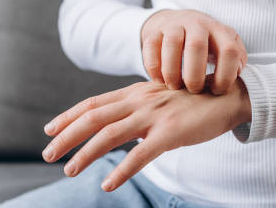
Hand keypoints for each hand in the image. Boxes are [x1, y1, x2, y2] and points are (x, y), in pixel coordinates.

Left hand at [41, 79, 250, 191]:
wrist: (228, 95)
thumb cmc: (193, 99)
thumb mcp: (160, 98)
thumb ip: (137, 108)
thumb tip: (115, 125)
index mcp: (136, 92)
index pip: (94, 102)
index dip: (68, 116)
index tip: (49, 129)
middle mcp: (140, 100)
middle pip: (94, 117)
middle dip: (66, 136)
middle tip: (47, 154)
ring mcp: (155, 115)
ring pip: (110, 134)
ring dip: (86, 153)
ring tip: (69, 170)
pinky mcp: (171, 132)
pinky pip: (141, 154)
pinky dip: (122, 170)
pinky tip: (108, 184)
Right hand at [141, 9, 247, 94]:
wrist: (179, 21)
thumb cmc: (207, 43)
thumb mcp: (226, 47)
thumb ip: (236, 60)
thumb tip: (236, 74)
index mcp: (220, 30)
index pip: (229, 50)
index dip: (225, 74)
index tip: (217, 90)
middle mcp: (198, 24)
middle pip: (197, 46)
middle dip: (194, 75)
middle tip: (193, 90)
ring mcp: (175, 24)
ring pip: (172, 44)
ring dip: (172, 71)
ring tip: (174, 86)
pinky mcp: (155, 30)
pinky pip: (151, 47)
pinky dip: (154, 67)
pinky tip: (159, 80)